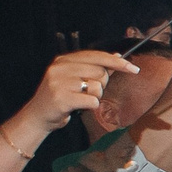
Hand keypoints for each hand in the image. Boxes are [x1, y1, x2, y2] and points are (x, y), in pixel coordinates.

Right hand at [18, 51, 139, 132]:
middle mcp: (60, 68)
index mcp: (63, 60)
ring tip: (80, 99)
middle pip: (100, 72)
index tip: (134, 69)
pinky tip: (78, 106)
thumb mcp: (73, 77)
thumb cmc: (61, 96)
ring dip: (95, 96)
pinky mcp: (61, 98)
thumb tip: (118, 57)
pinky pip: (92, 101)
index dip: (117, 62)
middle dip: (102, 84)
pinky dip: (90, 106)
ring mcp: (59, 83)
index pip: (97, 56)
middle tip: (87, 91)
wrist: (38, 116)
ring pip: (97, 87)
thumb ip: (94, 67)